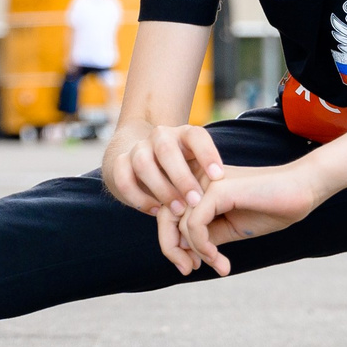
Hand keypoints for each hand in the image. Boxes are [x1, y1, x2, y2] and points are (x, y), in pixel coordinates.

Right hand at [100, 120, 223, 221]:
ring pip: (143, 163)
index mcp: (183, 135)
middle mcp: (159, 137)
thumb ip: (207, 179)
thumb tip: (227, 197)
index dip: (207, 153)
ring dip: (161, 189)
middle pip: (166, 150)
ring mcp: (138, 149)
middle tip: (196, 202)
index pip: (196, 135)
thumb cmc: (182, 171)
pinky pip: (123, 179)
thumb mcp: (197, 168)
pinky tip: (156, 211)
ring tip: (177, 211)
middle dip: (181, 177)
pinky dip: (139, 198)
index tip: (218, 176)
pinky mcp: (119, 163)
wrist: (143, 161)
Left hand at [178, 160, 328, 276]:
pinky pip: (195, 225)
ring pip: (179, 224)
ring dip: (196, 253)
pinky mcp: (218, 189)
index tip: (192, 265)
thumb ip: (204, 235)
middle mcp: (198, 176)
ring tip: (219, 265)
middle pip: (165, 216)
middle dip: (172, 248)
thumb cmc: (269, 208)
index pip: (168, 213)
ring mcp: (206, 180)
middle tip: (188, 270)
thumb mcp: (229, 228)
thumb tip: (179, 252)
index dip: (173, 242)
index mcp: (199, 182)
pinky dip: (203, 247)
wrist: (302, 192)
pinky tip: (219, 260)